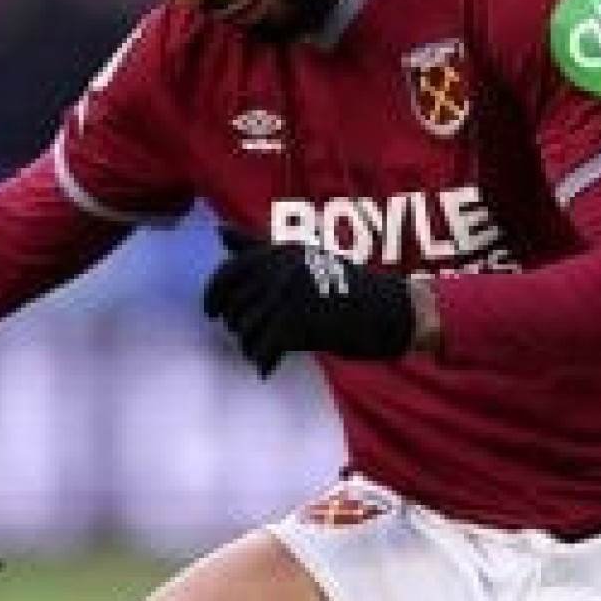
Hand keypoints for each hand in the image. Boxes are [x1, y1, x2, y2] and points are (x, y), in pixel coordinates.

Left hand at [202, 241, 415, 375]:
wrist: (389, 309)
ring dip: (251, 346)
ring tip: (264, 352)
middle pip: (234, 306)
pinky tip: (267, 369)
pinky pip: (264, 347)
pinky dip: (263, 362)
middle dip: (237, 326)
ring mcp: (290, 294)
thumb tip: (218, 231)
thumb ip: (258, 246)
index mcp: (280, 251)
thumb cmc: (344, 285)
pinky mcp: (300, 321)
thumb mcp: (302, 257)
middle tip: (252, 339)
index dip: (213, 295)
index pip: (229, 272)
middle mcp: (281, 268)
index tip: (211, 313)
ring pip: (246, 329)